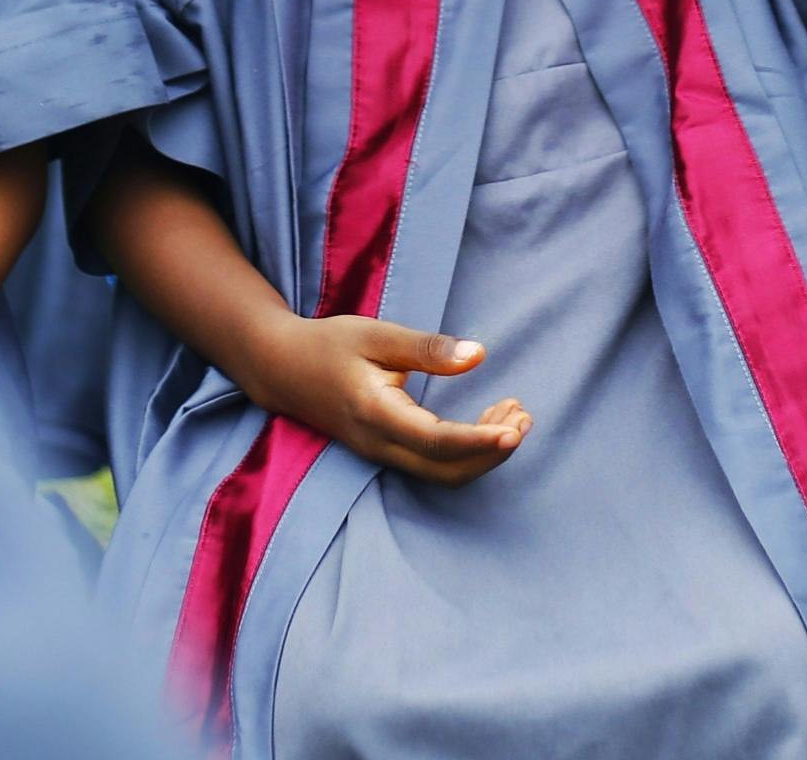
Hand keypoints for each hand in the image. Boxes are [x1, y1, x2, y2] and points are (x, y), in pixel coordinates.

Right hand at [249, 313, 529, 486]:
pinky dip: (467, 449)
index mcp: (376, 413)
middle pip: (446, 469)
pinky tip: (488, 421)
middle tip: (524, 415)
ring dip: (483, 452)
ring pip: (442, 472)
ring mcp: (382, 454)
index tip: (515, 430)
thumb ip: (427, 348)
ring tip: (515, 414)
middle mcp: (380, 444)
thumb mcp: (376, 334)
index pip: (436, 441)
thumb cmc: (329, 345)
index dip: (479, 441)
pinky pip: (433, 463)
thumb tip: (478, 355)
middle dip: (492, 451)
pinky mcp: (386, 451)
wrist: (281, 369)